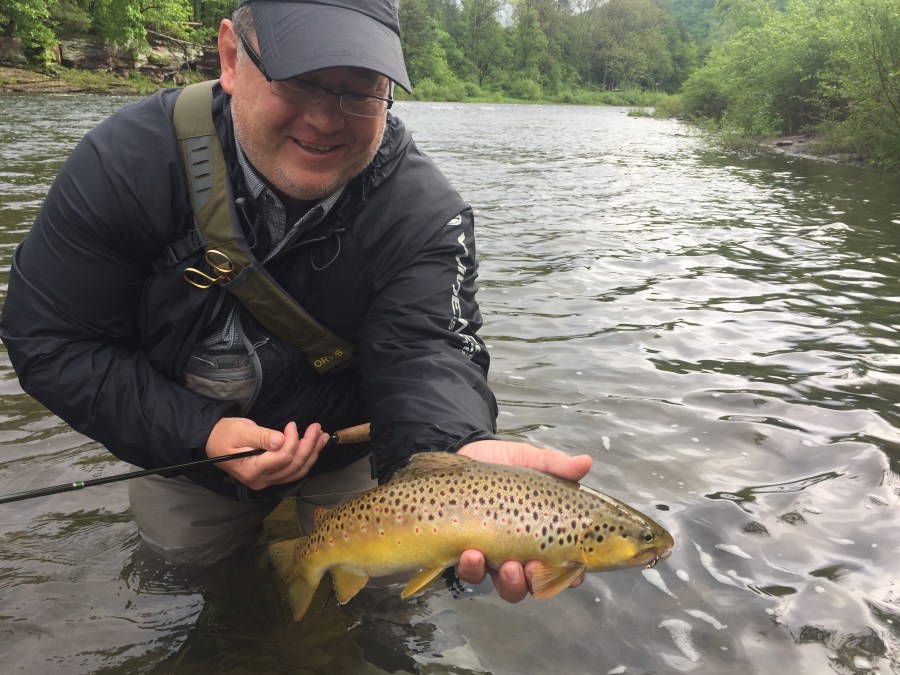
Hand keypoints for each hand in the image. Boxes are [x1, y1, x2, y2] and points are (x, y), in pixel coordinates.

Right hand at [206, 418, 328, 490]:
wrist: (213, 443)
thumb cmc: (225, 434)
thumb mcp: (240, 430)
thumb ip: (261, 436)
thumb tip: (281, 440)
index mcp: (252, 469)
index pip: (283, 458)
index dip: (293, 440)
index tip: (291, 424)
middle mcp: (261, 480)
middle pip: (293, 465)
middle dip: (309, 445)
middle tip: (317, 427)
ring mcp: (267, 481)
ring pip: (297, 471)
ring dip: (312, 453)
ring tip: (322, 436)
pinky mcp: (271, 478)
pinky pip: (293, 472)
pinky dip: (306, 459)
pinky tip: (314, 448)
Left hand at [455, 440, 592, 601]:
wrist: (460, 459)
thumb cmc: (500, 462)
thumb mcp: (527, 458)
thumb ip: (554, 464)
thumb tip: (586, 462)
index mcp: (546, 531)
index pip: (568, 563)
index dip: (574, 574)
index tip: (574, 571)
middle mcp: (524, 551)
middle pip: (539, 582)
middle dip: (538, 581)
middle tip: (533, 568)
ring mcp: (496, 557)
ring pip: (509, 587)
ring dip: (511, 582)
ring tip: (506, 566)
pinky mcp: (467, 556)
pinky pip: (472, 574)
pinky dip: (474, 569)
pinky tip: (471, 554)